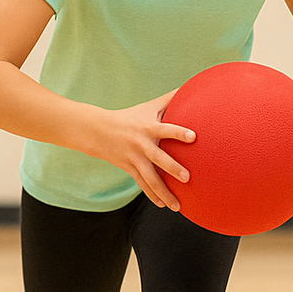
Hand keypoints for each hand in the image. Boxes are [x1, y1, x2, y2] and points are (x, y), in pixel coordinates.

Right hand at [91, 90, 194, 210]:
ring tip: (177, 205)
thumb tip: (191, 86)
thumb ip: (170, 99)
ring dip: (164, 192)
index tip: (193, 137)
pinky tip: (164, 205)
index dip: (180, 132)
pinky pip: (142, 185)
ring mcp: (135, 159)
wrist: (99, 131)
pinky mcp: (130, 169)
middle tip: (187, 178)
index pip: (167, 129)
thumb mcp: (148, 106)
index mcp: (148, 128)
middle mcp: (142, 144)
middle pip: (159, 159)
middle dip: (173, 168)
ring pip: (150, 179)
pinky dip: (153, 196)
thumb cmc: (131, 117)